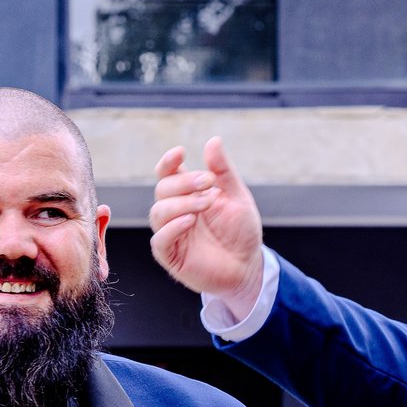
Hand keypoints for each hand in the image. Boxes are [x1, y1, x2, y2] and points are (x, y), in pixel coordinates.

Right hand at [149, 138, 266, 302]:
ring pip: (159, 212)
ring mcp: (172, 234)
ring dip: (181, 203)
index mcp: (187, 195)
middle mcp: (175, 213)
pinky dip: (172, 228)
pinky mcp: (172, 257)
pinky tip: (191, 221)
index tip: (181, 152)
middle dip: (184, 182)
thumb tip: (213, 141)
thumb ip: (223, 171)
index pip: (167, 174)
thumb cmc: (240, 231)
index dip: (168, 162)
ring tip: (206, 203)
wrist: (248, 265)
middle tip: (208, 182)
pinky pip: (160, 240)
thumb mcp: (236, 196)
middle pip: (162, 190)